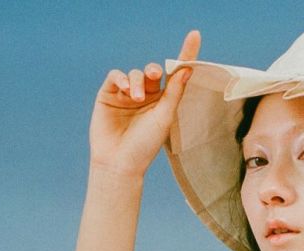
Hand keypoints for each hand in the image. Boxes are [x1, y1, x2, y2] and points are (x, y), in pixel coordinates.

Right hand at [87, 28, 200, 178]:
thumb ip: (174, 93)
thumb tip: (187, 69)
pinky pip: (115, 76)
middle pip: (152, 72)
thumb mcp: (164, 118)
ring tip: (136, 98)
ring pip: (134, 74)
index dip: (184, 55)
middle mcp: (146, 96)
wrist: (119, 163)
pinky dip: (121, 78)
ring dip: (137, 82)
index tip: (195, 36)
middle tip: (156, 74)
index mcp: (163, 102)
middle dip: (154, 70)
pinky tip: (126, 88)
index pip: (175, 75)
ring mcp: (127, 94)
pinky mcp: (109, 94)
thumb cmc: (145, 146)